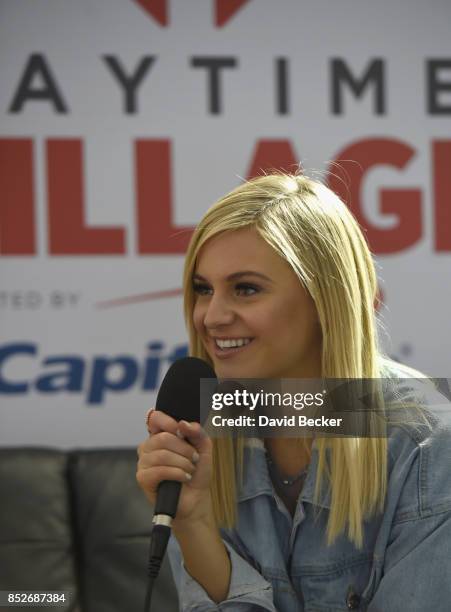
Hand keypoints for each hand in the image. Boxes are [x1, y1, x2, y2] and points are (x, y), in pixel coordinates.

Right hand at [136, 410, 213, 527]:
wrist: (196, 498)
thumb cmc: (196, 472)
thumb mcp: (203, 448)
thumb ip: (197, 432)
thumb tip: (184, 424)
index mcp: (160, 435)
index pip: (155, 418)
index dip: (169, 422)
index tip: (182, 431)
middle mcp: (148, 446)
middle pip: (162, 438)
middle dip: (184, 449)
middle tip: (193, 458)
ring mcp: (143, 462)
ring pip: (162, 454)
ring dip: (182, 463)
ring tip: (189, 470)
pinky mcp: (143, 478)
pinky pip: (159, 470)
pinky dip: (177, 473)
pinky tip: (184, 477)